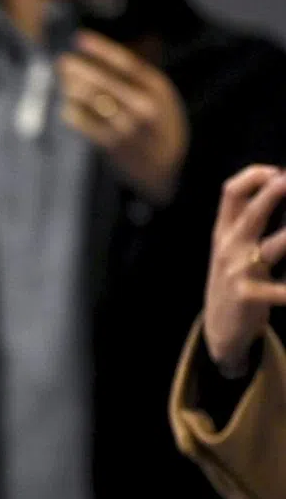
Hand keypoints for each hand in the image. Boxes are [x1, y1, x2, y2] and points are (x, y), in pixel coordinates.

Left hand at [57, 30, 188, 202]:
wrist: (168, 168)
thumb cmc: (160, 126)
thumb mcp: (161, 96)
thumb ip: (138, 76)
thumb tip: (108, 52)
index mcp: (157, 88)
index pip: (125, 61)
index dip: (100, 48)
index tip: (80, 38)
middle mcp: (143, 106)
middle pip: (103, 80)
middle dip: (79, 68)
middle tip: (62, 61)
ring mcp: (126, 127)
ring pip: (91, 102)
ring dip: (72, 89)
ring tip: (63, 82)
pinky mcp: (112, 145)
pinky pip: (85, 124)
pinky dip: (73, 113)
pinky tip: (67, 107)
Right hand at [203, 164, 285, 372]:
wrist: (220, 327)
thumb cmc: (235, 280)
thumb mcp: (230, 248)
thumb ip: (246, 221)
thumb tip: (277, 184)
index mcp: (224, 232)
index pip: (231, 192)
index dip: (254, 176)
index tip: (277, 171)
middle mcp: (228, 248)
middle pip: (251, 212)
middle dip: (276, 191)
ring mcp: (238, 272)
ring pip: (273, 247)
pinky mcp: (251, 297)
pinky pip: (281, 290)